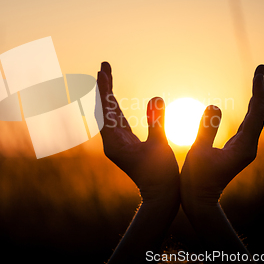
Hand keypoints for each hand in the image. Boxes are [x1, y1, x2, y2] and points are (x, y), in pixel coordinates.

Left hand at [97, 62, 178, 201]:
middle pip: (104, 109)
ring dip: (108, 95)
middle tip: (103, 66)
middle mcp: (112, 142)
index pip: (106, 110)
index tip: (102, 72)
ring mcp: (117, 144)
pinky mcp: (125, 145)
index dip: (104, 90)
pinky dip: (115, 107)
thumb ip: (157, 121)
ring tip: (106, 76)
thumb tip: (155, 97)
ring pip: (109, 114)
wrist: (159, 197)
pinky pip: (116, 121)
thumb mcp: (160, 146)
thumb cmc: (161, 175)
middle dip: (104, 87)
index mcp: (115, 142)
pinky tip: (114, 101)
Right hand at [181, 65, 263, 205]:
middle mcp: (249, 146)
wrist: (201, 201)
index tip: (259, 71)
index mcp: (244, 147)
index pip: (257, 112)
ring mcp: (245, 148)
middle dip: (260, 89)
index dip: (259, 90)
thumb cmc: (197, 180)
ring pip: (255, 118)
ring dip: (256, 98)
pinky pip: (248, 124)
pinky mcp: (238, 149)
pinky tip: (248, 103)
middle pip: (260, 112)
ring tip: (257, 79)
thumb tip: (214, 104)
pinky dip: (249, 109)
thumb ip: (206, 128)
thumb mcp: (198, 152)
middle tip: (261, 68)